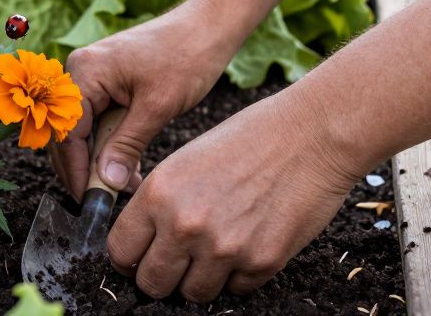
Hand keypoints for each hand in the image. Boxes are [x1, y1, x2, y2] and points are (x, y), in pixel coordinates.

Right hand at [51, 0, 241, 196]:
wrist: (207, 27)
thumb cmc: (186, 58)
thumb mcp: (156, 107)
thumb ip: (127, 145)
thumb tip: (106, 183)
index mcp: (84, 72)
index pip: (66, 132)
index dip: (75, 170)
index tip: (90, 201)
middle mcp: (79, 72)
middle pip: (68, 133)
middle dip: (85, 169)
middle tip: (108, 199)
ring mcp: (90, 76)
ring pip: (83, 131)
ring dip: (100, 160)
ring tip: (126, 185)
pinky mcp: (105, 83)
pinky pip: (97, 121)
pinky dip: (110, 145)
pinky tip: (130, 166)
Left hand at [106, 83, 367, 301]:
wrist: (309, 136)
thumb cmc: (246, 140)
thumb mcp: (183, 162)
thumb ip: (159, 203)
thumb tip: (140, 243)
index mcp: (158, 194)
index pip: (120, 251)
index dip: (128, 258)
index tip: (138, 257)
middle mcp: (185, 225)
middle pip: (152, 284)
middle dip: (160, 276)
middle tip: (175, 262)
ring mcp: (224, 249)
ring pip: (192, 294)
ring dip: (199, 278)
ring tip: (214, 249)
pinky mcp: (261, 263)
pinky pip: (235, 289)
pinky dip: (237, 275)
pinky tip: (247, 242)